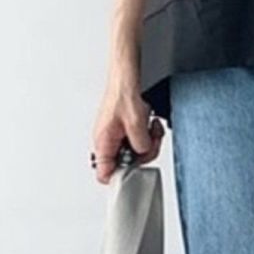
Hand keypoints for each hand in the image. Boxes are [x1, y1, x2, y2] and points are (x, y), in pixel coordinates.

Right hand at [91, 63, 163, 183]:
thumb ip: (141, 145)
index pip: (105, 174)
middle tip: (150, 140)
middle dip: (143, 153)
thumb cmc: (124, 93)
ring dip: (148, 141)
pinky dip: (148, 134)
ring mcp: (116, 135)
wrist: (127, 75)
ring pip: (135, 151)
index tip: (135, 175)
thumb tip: (143, 153)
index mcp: (103, 142)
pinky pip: (138, 140)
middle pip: (126, 164)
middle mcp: (107, 141)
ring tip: (150, 127)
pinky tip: (149, 122)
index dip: (121, 178)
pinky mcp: (125, 129)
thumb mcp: (136, 123)